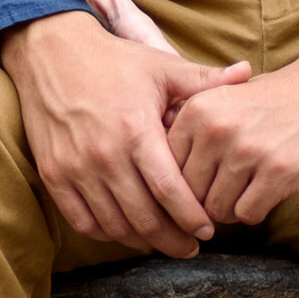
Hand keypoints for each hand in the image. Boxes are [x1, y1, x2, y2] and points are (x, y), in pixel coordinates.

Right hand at [0, 9, 250, 256]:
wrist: (50, 50)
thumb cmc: (112, 60)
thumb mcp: (160, 67)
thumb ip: (204, 79)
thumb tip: (248, 72)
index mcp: (136, 129)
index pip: (169, 191)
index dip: (191, 218)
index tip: (207, 231)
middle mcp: (104, 154)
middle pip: (144, 218)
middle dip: (172, 240)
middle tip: (190, 247)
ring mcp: (75, 167)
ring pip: (114, 225)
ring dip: (142, 241)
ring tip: (161, 241)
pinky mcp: (53, 173)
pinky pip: (82, 220)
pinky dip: (105, 233)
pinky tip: (124, 231)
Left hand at [167, 50, 298, 225]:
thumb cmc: (270, 101)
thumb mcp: (222, 98)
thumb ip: (189, 128)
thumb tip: (153, 170)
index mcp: (198, 109)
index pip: (167, 168)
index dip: (181, 183)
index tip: (198, 184)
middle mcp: (218, 129)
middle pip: (190, 194)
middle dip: (206, 200)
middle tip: (226, 190)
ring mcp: (248, 151)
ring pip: (217, 210)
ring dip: (231, 207)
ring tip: (247, 188)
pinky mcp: (277, 173)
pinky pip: (247, 214)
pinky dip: (255, 210)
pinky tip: (266, 190)